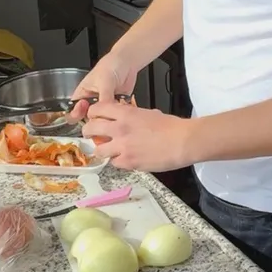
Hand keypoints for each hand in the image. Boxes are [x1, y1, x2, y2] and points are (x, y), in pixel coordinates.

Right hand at [66, 53, 136, 121]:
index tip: (85, 111)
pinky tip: (121, 111)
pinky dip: (118, 116)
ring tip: (113, 112)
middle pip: (88, 118)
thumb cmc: (111, 65)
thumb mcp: (105, 81)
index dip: (76, 114)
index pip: (73, 110)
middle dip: (94, 120)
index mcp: (82, 94)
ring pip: (102, 119)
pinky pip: (115, 116)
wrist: (128, 61)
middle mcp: (91, 101)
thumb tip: (103, 112)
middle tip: (102, 115)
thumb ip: (104, 97)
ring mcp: (104, 105)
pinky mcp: (115, 106)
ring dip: (107, 118)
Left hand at [80, 100, 195, 172]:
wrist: (182, 141)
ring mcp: (122, 147)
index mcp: (125, 113)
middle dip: (89, 132)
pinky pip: (113, 163)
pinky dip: (117, 161)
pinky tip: (124, 159)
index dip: (93, 114)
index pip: (97, 109)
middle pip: (90, 129)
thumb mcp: (148, 113)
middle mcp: (119, 129)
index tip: (94, 117)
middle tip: (92, 135)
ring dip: (102, 149)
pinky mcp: (128, 162)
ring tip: (108, 150)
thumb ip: (132, 116)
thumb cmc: (171, 126)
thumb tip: (125, 119)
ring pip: (98, 150)